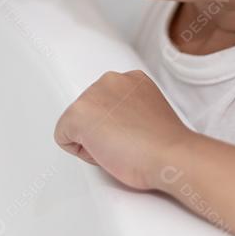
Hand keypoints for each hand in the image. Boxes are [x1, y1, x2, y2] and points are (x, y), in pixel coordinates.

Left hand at [53, 70, 193, 189]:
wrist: (171, 156)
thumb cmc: (166, 147)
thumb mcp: (149, 113)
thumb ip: (128, 110)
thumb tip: (115, 124)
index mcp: (131, 79)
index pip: (106, 105)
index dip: (117, 127)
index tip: (136, 135)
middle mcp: (110, 80)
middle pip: (89, 113)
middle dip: (101, 131)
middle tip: (128, 144)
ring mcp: (92, 95)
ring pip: (76, 125)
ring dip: (92, 140)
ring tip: (120, 147)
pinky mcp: (78, 113)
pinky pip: (63, 138)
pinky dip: (79, 151)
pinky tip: (106, 151)